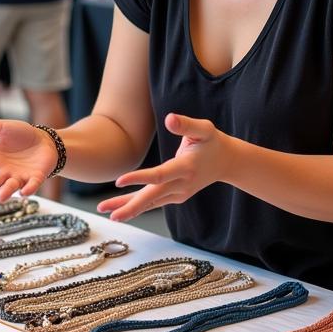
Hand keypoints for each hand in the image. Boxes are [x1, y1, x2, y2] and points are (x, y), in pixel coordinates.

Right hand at [0, 120, 57, 207]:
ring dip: (5, 193)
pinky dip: (29, 189)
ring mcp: (18, 177)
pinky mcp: (35, 178)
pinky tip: (25, 192)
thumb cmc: (19, 135)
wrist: (44, 140)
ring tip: (0, 198)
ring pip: (9, 187)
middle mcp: (2, 172)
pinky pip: (31, 185)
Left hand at [97, 113, 226, 221]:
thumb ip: (186, 124)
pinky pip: (153, 202)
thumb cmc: (213, 142)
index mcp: (186, 167)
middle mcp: (182, 184)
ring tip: (106, 212)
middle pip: (153, 197)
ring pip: (150, 202)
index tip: (119, 180)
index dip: (140, 178)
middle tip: (109, 213)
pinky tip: (119, 209)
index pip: (160, 175)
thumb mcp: (204, 129)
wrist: (226, 162)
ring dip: (128, 208)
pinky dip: (137, 206)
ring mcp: (179, 193)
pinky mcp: (175, 196)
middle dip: (131, 206)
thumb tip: (169, 118)